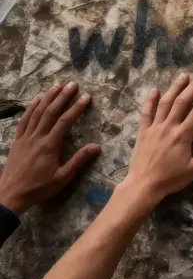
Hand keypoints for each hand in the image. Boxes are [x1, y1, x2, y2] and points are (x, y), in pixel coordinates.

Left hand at [0, 83, 99, 213]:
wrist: (11, 194)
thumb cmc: (39, 188)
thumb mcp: (62, 177)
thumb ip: (79, 160)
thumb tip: (96, 146)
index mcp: (49, 146)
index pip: (64, 122)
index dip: (76, 108)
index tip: (86, 97)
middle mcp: (36, 137)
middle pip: (50, 112)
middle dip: (62, 97)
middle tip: (73, 84)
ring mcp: (24, 138)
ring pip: (36, 113)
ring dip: (47, 98)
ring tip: (56, 86)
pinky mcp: (16, 141)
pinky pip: (24, 120)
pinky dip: (30, 108)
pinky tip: (36, 100)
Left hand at [118, 72, 192, 206]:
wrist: (143, 185)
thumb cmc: (171, 179)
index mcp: (183, 135)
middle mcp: (169, 127)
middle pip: (182, 102)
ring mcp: (154, 128)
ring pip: (165, 103)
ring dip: (175, 88)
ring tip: (183, 76)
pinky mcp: (143, 132)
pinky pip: (146, 113)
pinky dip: (151, 100)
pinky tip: (155, 90)